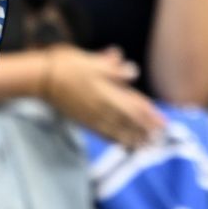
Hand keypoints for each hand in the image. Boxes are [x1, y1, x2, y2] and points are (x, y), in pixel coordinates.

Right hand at [43, 46, 163, 147]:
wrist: (43, 79)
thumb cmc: (70, 66)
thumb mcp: (95, 62)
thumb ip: (115, 69)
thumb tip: (132, 72)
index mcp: (109, 93)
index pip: (135, 108)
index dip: (150, 116)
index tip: (164, 124)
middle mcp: (103, 108)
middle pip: (129, 122)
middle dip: (145, 131)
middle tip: (159, 140)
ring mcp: (92, 116)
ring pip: (116, 131)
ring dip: (132, 138)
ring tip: (145, 146)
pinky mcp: (82, 120)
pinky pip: (102, 133)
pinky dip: (113, 139)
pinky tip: (119, 142)